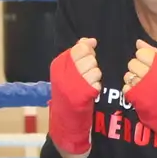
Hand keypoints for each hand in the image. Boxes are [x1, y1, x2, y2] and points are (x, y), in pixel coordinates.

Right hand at [48, 40, 101, 157]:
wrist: (65, 116)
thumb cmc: (68, 89)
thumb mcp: (68, 69)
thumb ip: (78, 51)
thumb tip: (91, 40)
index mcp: (58, 64)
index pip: (79, 48)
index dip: (87, 51)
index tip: (87, 57)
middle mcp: (64, 73)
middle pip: (89, 58)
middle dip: (91, 65)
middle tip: (86, 74)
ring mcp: (74, 84)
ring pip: (95, 70)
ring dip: (95, 76)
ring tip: (87, 83)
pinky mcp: (83, 95)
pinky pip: (98, 84)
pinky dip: (96, 87)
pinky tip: (90, 91)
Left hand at [123, 43, 156, 157]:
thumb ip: (154, 53)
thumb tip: (138, 42)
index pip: (141, 53)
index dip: (143, 58)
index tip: (148, 65)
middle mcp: (150, 74)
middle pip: (132, 63)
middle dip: (137, 68)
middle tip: (144, 76)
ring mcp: (142, 86)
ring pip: (127, 75)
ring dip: (132, 79)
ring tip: (141, 85)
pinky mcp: (135, 97)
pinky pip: (125, 87)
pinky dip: (130, 90)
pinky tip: (138, 93)